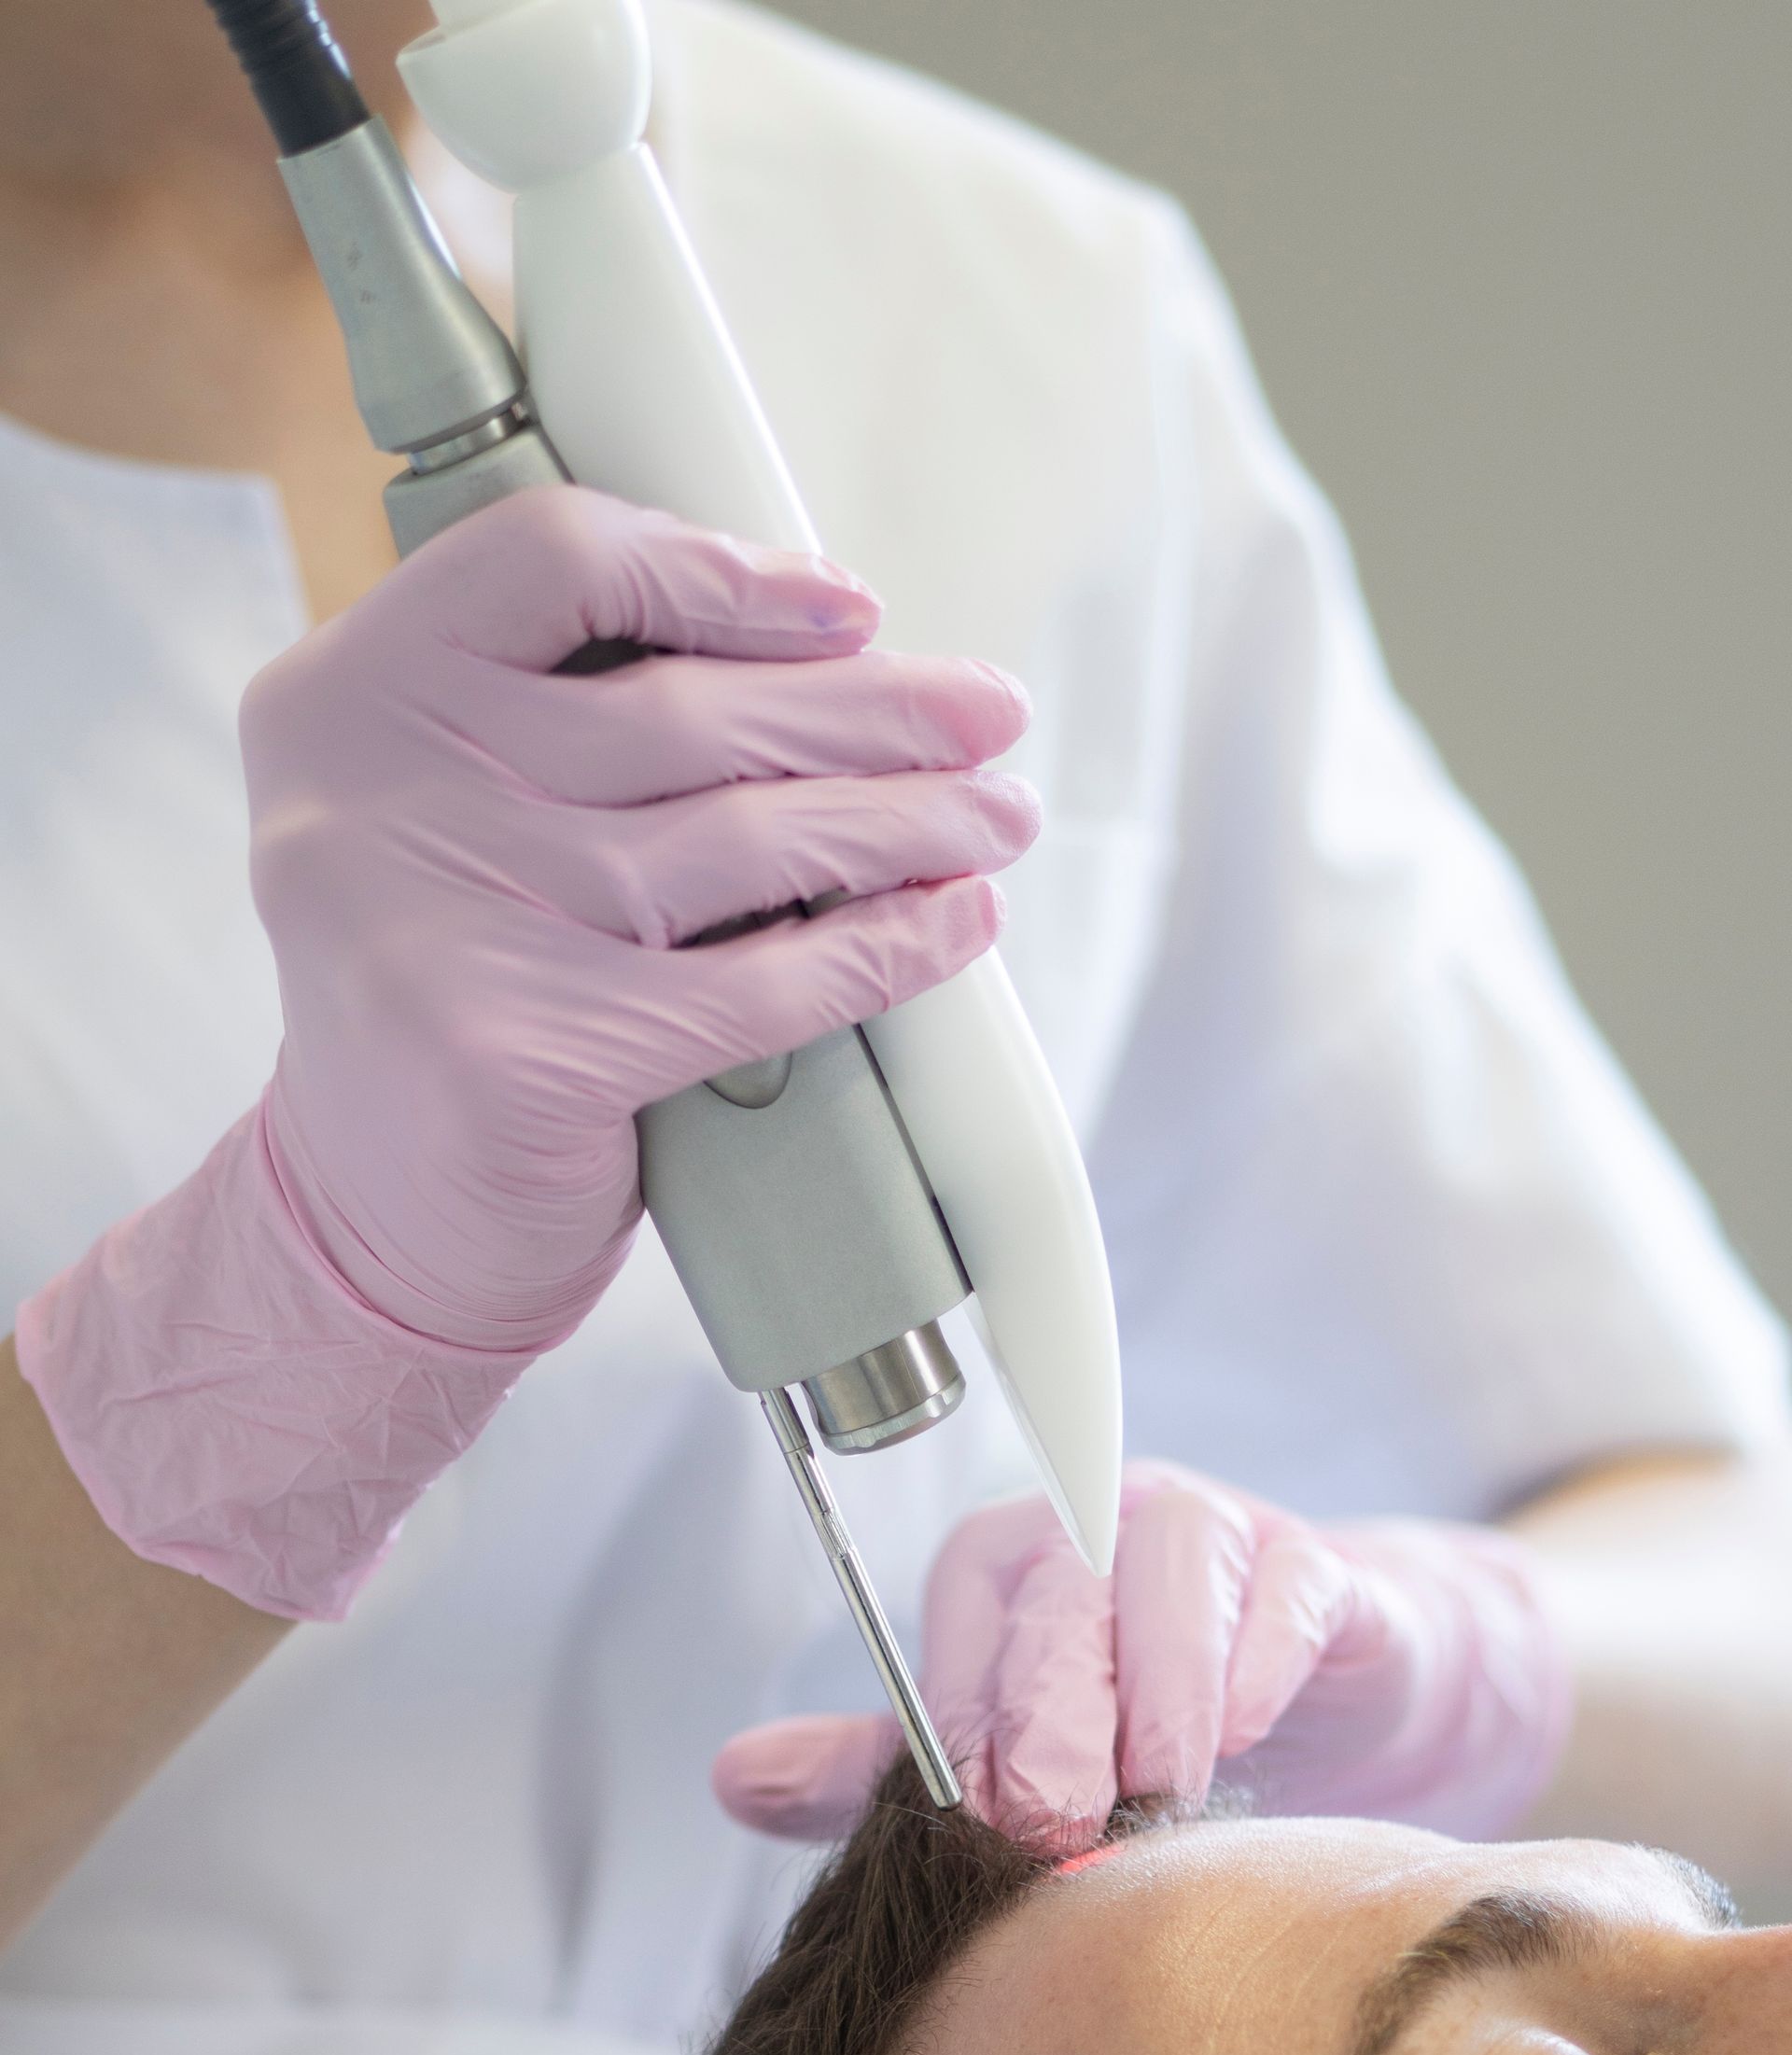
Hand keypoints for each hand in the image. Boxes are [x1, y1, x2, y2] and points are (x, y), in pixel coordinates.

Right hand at [18, 487, 1036, 1617]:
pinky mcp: (518, 1056)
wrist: (374, 1223)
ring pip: (742, 841)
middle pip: (681, 710)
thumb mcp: (452, 816)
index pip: (549, 561)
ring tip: (998, 818)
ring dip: (906, 824)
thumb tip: (826, 656)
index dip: (716, 572)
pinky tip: (956, 922)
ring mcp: (440, 926)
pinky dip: (881, 948)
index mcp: (346, 697)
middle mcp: (373, 795)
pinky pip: (758, 983)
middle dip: (871, 713)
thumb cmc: (457, 994)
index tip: (848, 608)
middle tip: (989, 713)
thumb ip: (559, 720)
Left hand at [712, 1462, 1571, 1851]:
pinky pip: (1287, 1589)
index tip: (976, 1822)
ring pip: (1170, 1563)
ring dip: (1158, 1686)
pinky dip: (1258, 1662)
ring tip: (1160, 1794)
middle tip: (1058, 1822)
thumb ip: (885, 1773)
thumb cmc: (1153, 1731)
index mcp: (1019, 1560)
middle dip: (1050, 1708)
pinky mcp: (1318, 1571)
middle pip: (1061, 1581)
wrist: (1342, 1710)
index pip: (970, 1598)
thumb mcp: (1012, 1760)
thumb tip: (733, 1779)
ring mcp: (1218, 1536)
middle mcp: (1107, 1524)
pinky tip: (1242, 1734)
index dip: (965, 1707)